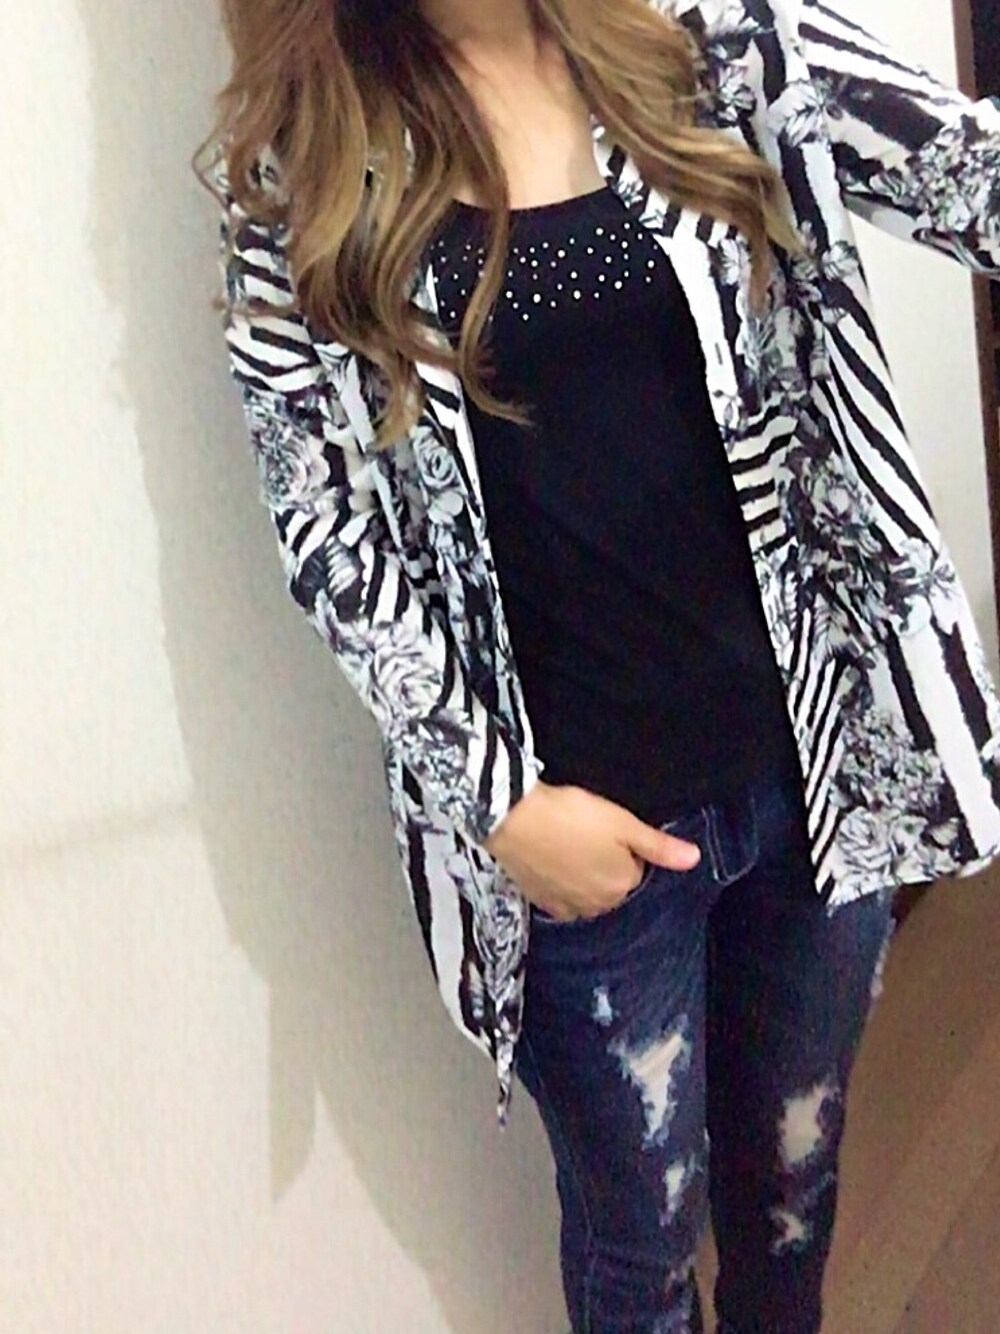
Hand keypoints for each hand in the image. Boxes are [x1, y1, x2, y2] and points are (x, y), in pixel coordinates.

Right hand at [484, 780, 700, 921]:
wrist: (514, 819)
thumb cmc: (570, 815)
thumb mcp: (623, 823)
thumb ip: (659, 846)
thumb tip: (694, 859)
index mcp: (623, 884)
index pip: (635, 868)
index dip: (623, 845)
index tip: (606, 829)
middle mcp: (599, 904)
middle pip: (612, 883)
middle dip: (604, 863)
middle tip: (585, 833)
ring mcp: (568, 906)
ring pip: (587, 892)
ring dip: (582, 876)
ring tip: (566, 845)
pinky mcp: (542, 903)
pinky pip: (562, 898)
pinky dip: (560, 884)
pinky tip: (551, 861)